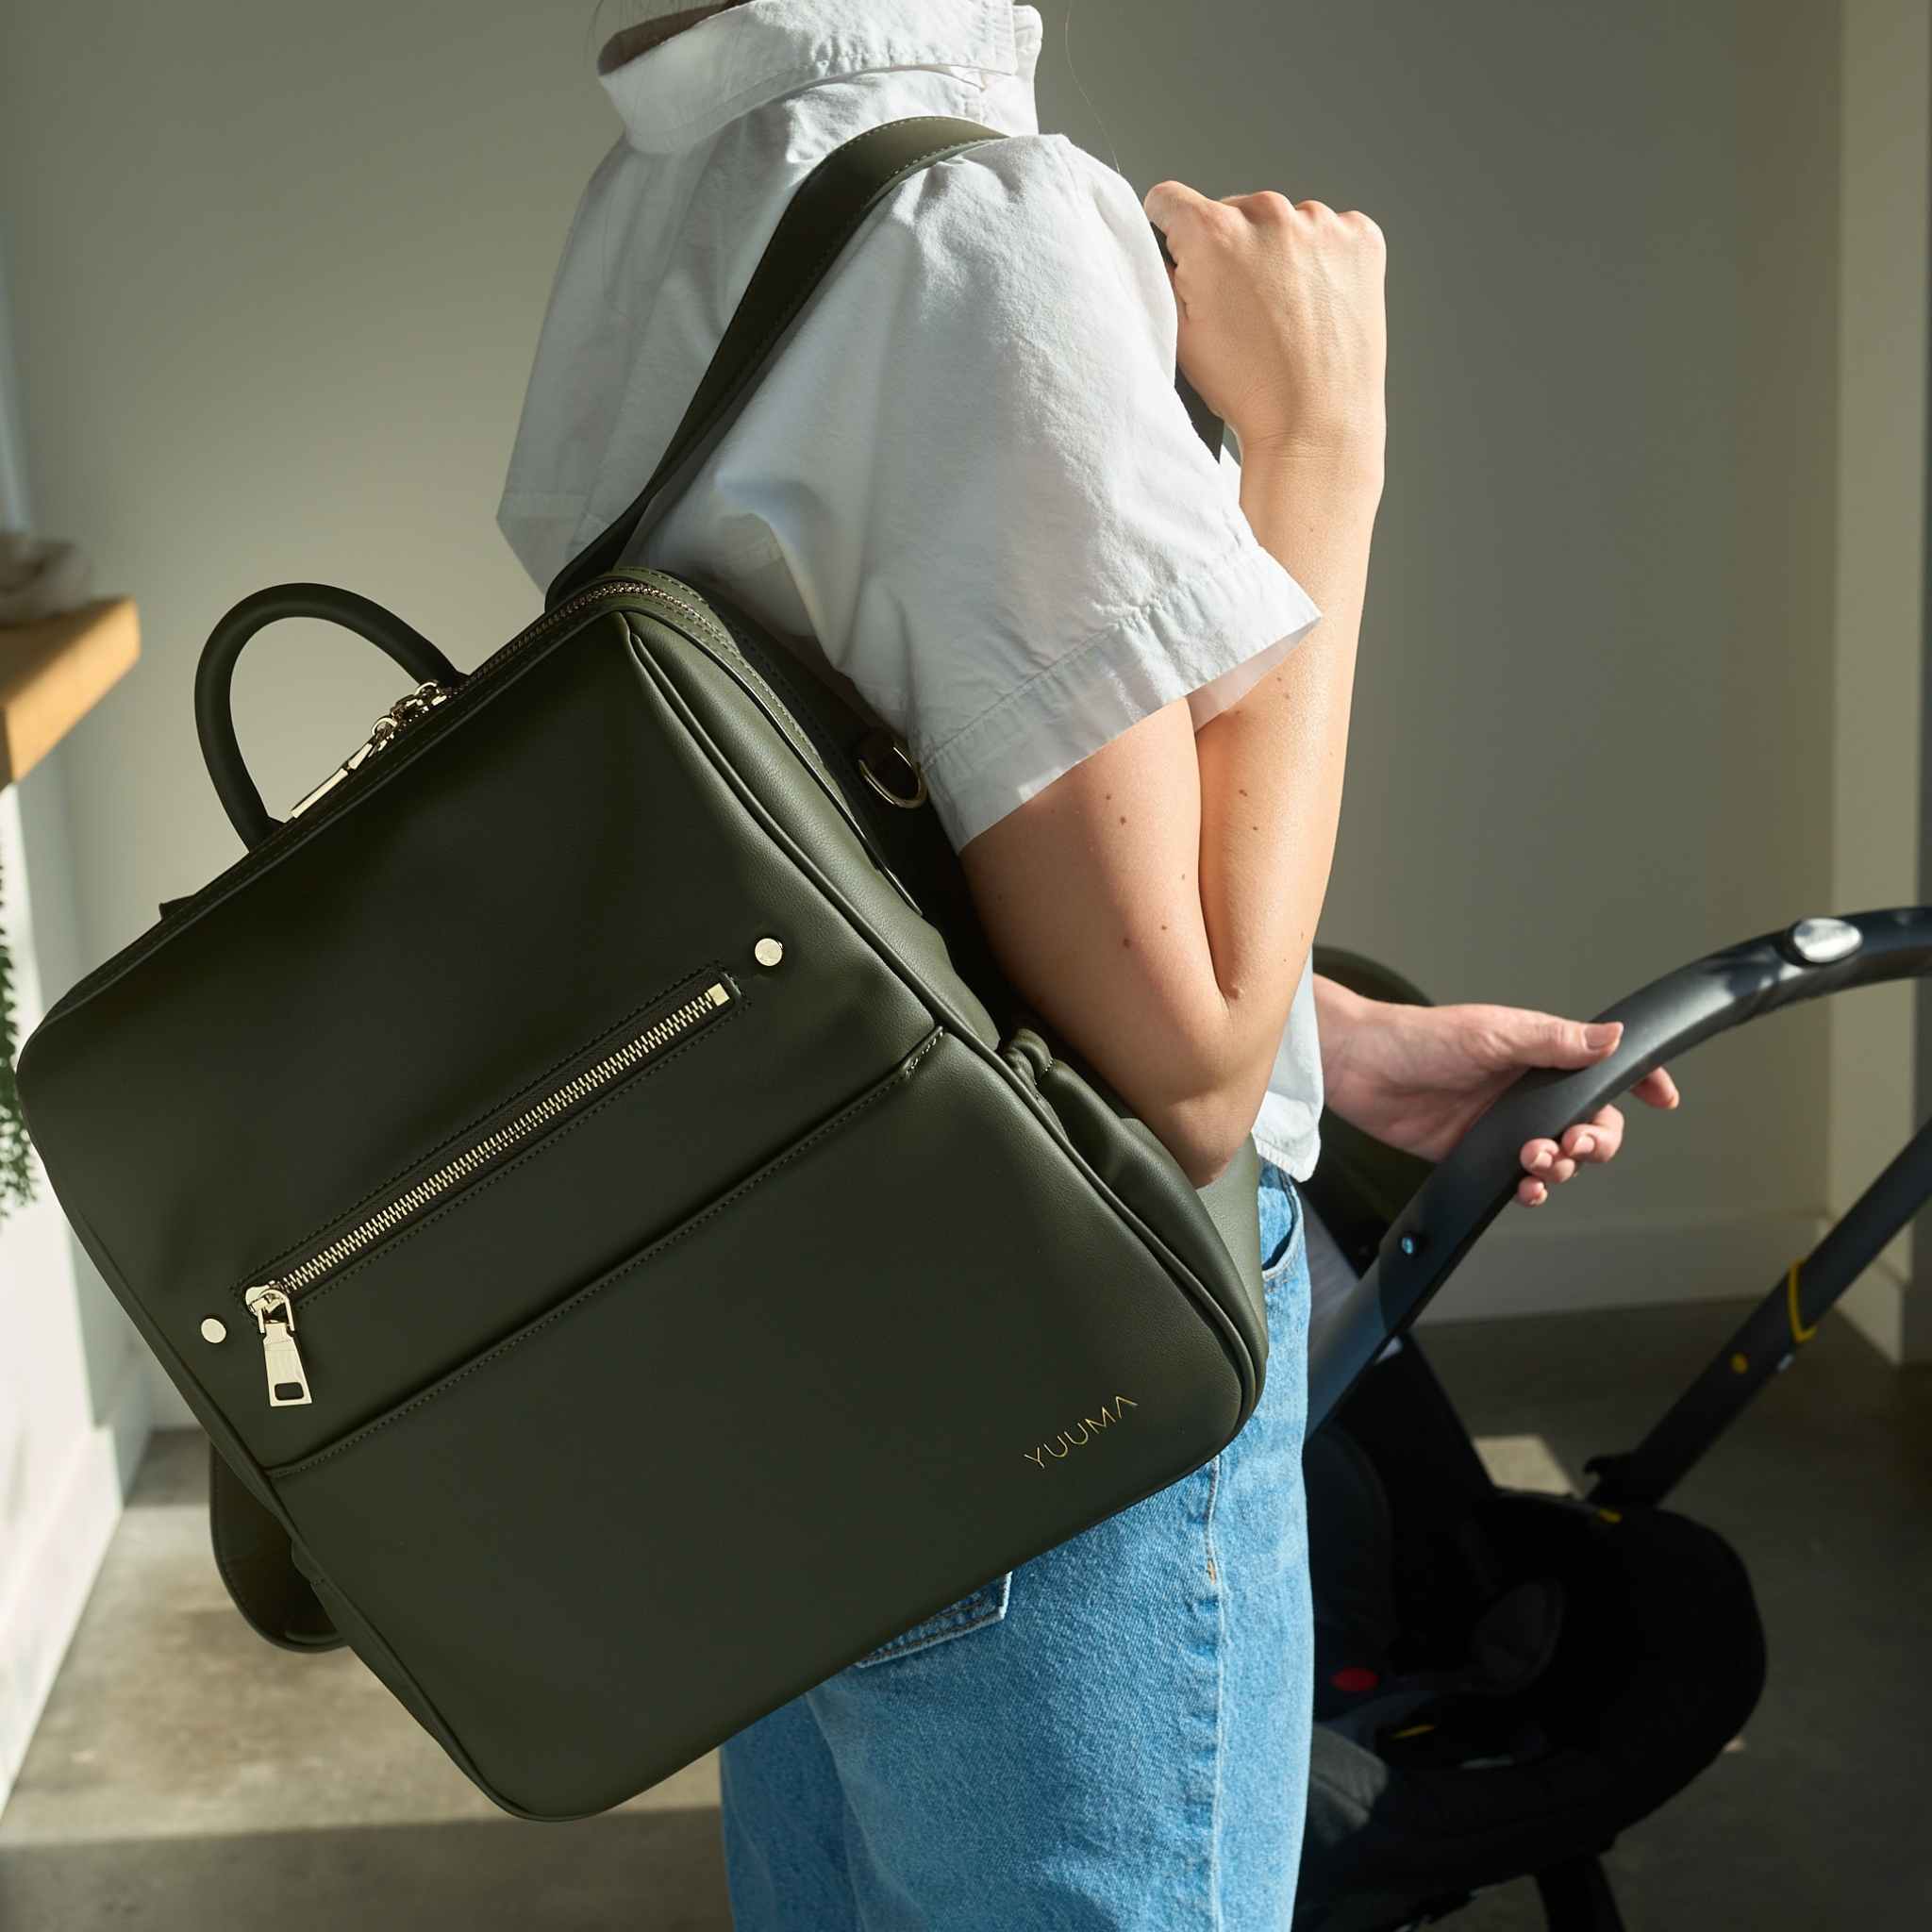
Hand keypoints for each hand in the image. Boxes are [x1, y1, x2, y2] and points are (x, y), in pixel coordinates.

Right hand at [1142, 177, 1385, 464]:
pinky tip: (1316, 304)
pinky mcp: (1361, 237)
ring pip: (1284, 222)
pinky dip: (1322, 260)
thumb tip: (1164, 249)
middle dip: (1231, 248)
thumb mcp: (1180, 335)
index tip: (1181, 251)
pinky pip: (1330, 232)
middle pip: (1233, 211)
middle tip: (1242, 306)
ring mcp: (1321, 224)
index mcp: (1213, 234)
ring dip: (1279, 252)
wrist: (1316, 425)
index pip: (1170, 200)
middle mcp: (1268, 215)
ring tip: (1284, 312)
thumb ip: (1162, 277)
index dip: (1168, 228)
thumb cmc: (1249, 389)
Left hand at [1316, 983, 1680, 1205]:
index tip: (1663, 1098)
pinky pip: (1518, 1181)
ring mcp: (1503, 1125)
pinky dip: (1530, 1189)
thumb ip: (1556, 1041)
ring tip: (1535, 1159)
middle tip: (1574, 1144)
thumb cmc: (1417, 1037)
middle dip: (1595, 1140)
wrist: (1359, 1068)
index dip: (1638, 1082)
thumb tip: (1614, 1037)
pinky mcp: (1476, 1154)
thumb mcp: (1493, 1032)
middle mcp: (1526, 1090)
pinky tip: (1523, 1186)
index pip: (1602, 1067)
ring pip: (1558, 1158)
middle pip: (1590, 1124)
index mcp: (1538, 1052)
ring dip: (1559, 1167)